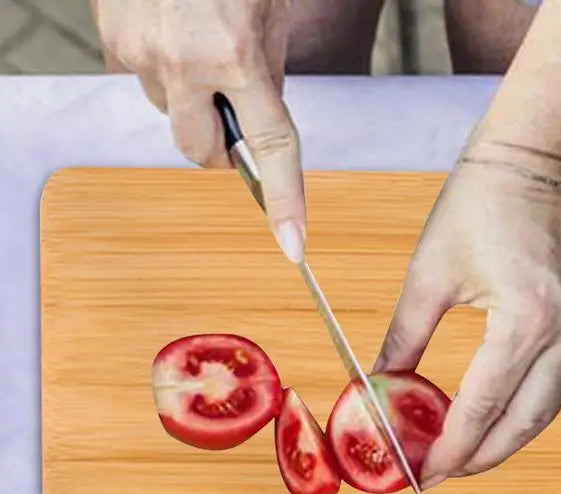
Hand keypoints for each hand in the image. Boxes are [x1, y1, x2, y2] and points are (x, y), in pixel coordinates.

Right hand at [91, 0, 305, 262]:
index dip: (287, 200)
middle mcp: (183, 61)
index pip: (271, 146)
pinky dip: (159, 67)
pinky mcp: (109, 37)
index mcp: (237, 53)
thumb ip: (264, 71)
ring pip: (168, 112)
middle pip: (200, 152)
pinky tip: (170, 30)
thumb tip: (254, 124)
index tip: (294, 245)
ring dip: (188, 96)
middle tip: (232, 107)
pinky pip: (138, 78)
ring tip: (197, 43)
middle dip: (219, 144)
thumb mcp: (270, 13)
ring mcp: (138, 51)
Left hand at [374, 141, 560, 487]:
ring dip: (505, 440)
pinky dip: (521, 410)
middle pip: (524, 424)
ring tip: (464, 455)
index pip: (483, 407)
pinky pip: (553, 384)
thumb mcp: (429, 274)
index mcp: (525, 321)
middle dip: (481, 458)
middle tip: (441, 474)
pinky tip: (492, 417)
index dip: (451, 449)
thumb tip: (378, 386)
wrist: (536, 156)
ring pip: (544, 410)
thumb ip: (403, 338)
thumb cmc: (478, 201)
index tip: (424, 476)